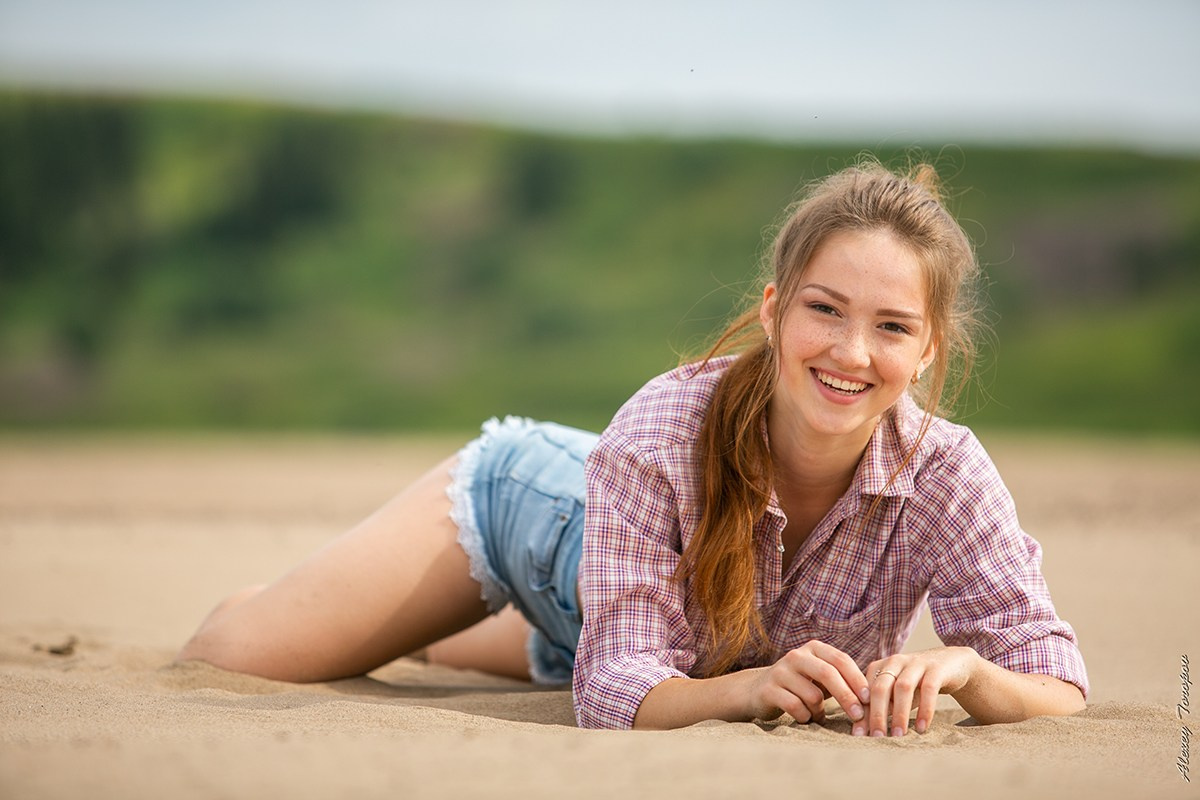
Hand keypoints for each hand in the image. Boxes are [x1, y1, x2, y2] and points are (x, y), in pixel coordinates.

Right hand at [746, 639, 869, 725]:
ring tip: (819, 715)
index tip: (869, 698)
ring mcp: (781, 671)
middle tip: (858, 715)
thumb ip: (841, 678)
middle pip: (828, 674)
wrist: (758, 690)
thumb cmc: (800, 685)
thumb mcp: (820, 675)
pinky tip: (804, 717)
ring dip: (821, 711)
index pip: (841, 660)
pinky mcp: (769, 689)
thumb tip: (875, 694)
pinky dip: (805, 717)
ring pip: (813, 695)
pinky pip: (796, 707)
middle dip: (847, 697)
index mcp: (813, 648)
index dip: (857, 679)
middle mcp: (796, 655)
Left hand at [859, 646, 980, 736]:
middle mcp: (895, 661)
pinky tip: (921, 728)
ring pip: (903, 687)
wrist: (952, 663)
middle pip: (880, 687)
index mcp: (880, 667)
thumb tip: (864, 732)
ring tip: (898, 735)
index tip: (858, 735)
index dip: (861, 713)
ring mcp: (916, 663)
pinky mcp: (937, 669)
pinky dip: (925, 709)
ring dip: (900, 713)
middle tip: (876, 737)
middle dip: (876, 714)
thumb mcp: (897, 693)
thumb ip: (882, 707)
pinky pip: (929, 689)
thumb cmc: (917, 684)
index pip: (865, 691)